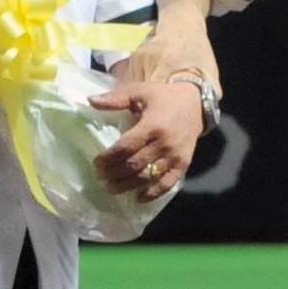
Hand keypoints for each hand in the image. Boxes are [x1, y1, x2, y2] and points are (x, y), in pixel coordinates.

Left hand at [91, 80, 203, 202]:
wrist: (196, 103)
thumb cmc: (164, 97)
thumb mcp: (140, 91)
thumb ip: (116, 98)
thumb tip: (91, 101)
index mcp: (152, 125)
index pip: (125, 147)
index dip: (108, 158)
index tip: (96, 163)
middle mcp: (164, 143)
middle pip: (134, 165)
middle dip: (113, 174)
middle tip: (100, 176)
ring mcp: (175, 156)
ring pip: (147, 177)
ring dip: (127, 186)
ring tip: (111, 188)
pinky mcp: (183, 164)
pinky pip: (168, 183)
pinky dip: (153, 194)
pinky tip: (138, 197)